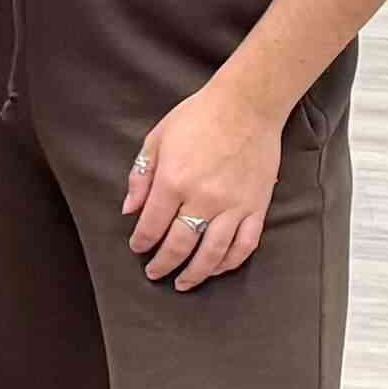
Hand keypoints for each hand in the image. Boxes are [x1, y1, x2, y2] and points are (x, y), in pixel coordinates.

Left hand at [124, 82, 278, 289]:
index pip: (152, 225)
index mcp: (173, 181)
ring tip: (183, 283)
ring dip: (196, 273)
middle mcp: (203, 198)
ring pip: (213, 253)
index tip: (138, 249)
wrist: (247, 105)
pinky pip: (245, 244)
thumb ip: (141, 177)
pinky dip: (230, 262)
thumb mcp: (156, 140)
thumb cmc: (198, 117)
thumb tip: (130, 210)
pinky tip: (218, 268)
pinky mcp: (257, 206)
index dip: (142, 242)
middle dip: (163, 264)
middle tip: (155, 273)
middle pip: (180, 245)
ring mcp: (234, 205)